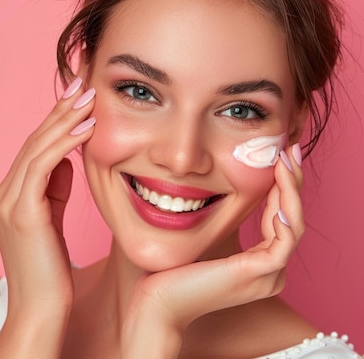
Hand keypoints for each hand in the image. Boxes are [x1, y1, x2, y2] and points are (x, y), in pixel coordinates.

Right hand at [0, 77, 95, 315]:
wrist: (38, 312)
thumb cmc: (50, 273)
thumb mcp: (51, 221)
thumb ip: (54, 189)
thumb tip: (67, 158)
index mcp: (9, 195)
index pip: (34, 148)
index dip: (56, 120)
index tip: (78, 96)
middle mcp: (2, 193)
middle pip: (33, 140)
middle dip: (60, 109)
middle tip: (83, 80)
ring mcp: (8, 201)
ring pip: (36, 147)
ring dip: (65, 118)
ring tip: (89, 95)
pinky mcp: (21, 211)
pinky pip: (42, 166)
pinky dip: (65, 143)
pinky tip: (87, 127)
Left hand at [121, 145, 303, 358]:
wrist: (157, 302)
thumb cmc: (171, 271)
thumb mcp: (201, 237)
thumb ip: (218, 220)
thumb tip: (219, 185)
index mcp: (258, 265)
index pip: (280, 219)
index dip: (281, 186)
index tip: (275, 155)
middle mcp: (269, 272)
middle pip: (292, 219)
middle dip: (291, 181)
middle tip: (288, 149)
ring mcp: (267, 276)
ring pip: (293, 225)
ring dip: (291, 189)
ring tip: (283, 159)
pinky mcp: (259, 274)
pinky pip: (285, 240)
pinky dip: (285, 212)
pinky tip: (277, 188)